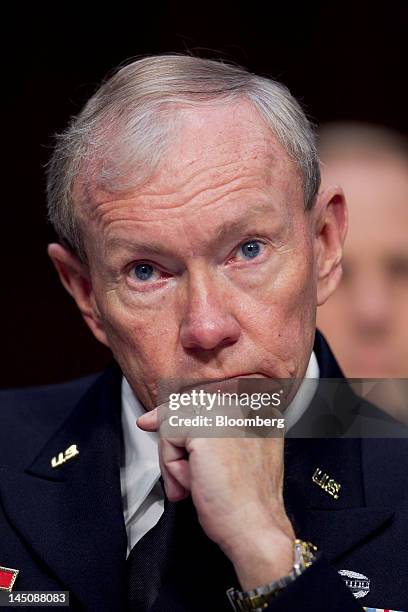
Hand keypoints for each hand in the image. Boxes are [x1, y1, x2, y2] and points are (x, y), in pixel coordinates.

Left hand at [137, 404, 294, 588]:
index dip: (176, 413)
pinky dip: (170, 465)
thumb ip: (205, 431)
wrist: (256, 527)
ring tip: (195, 484)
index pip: (204, 399)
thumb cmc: (246, 503)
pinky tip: (192, 483)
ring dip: (174, 459)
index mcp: (256, 410)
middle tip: (185, 475)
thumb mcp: (229, 456)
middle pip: (186, 408)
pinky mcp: (205, 429)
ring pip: (174, 422)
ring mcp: (225, 413)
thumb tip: (158, 416)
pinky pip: (167, 436)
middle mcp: (243, 405)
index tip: (154, 420)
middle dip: (175, 444)